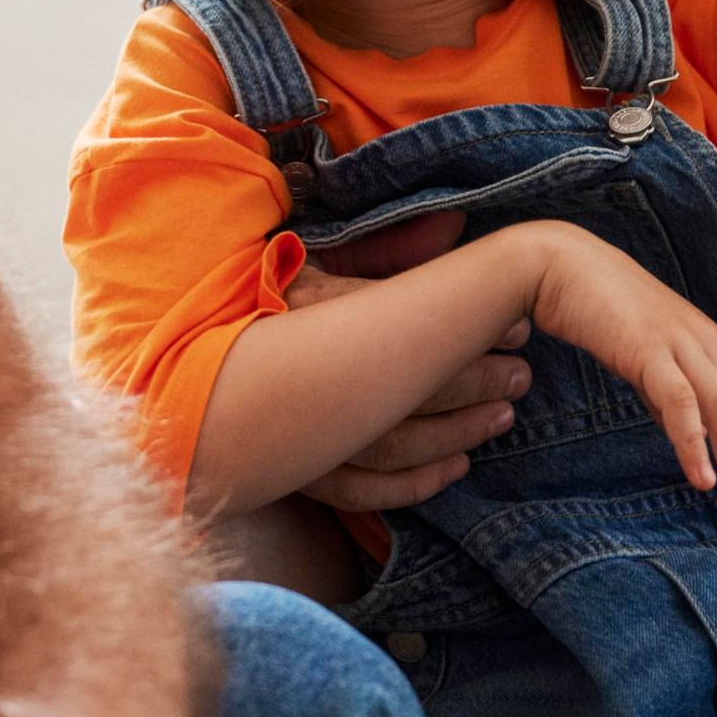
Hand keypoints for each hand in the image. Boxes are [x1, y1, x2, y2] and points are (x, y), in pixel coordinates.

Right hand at [286, 210, 530, 512]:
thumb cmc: (269, 303)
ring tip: (503, 415)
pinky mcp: (292, 472)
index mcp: (305, 308)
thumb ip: (387, 249)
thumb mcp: (322, 262)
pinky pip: (359, 492)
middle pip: (399, 388)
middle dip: (471, 381)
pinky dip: (413, 485)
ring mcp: (292, 430)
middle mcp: (294, 371)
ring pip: (386, 445)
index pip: (396, 320)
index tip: (516, 327)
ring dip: (455, 433)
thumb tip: (450, 224)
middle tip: (520, 375)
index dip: (463, 327)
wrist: (196, 362)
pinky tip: (457, 467)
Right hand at [522, 223, 716, 537]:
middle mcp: (708, 342)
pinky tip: (701, 479)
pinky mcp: (647, 349)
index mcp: (713, 342)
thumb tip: (688, 436)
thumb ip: (672, 393)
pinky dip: (694, 443)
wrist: (562, 265)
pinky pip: (680, 402)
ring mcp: (680, 344)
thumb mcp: (650, 357)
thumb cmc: (603, 311)